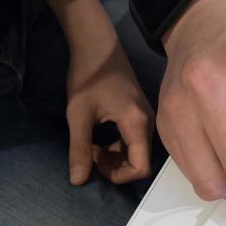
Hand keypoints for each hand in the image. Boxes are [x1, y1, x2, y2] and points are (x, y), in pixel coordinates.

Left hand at [66, 19, 154, 184]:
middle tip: (88, 153)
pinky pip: (133, 139)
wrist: (97, 44)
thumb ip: (79, 149)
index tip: (93, 163)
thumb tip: (77, 181)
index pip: (140, 168)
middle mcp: (148, 122)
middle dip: (113, 166)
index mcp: (138, 123)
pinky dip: (116, 145)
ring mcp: (146, 116)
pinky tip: (97, 135)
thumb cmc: (88, 75)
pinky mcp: (140, 112)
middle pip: (139, 161)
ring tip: (90, 145)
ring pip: (136, 151)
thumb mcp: (78, 114)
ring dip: (113, 156)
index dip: (117, 176)